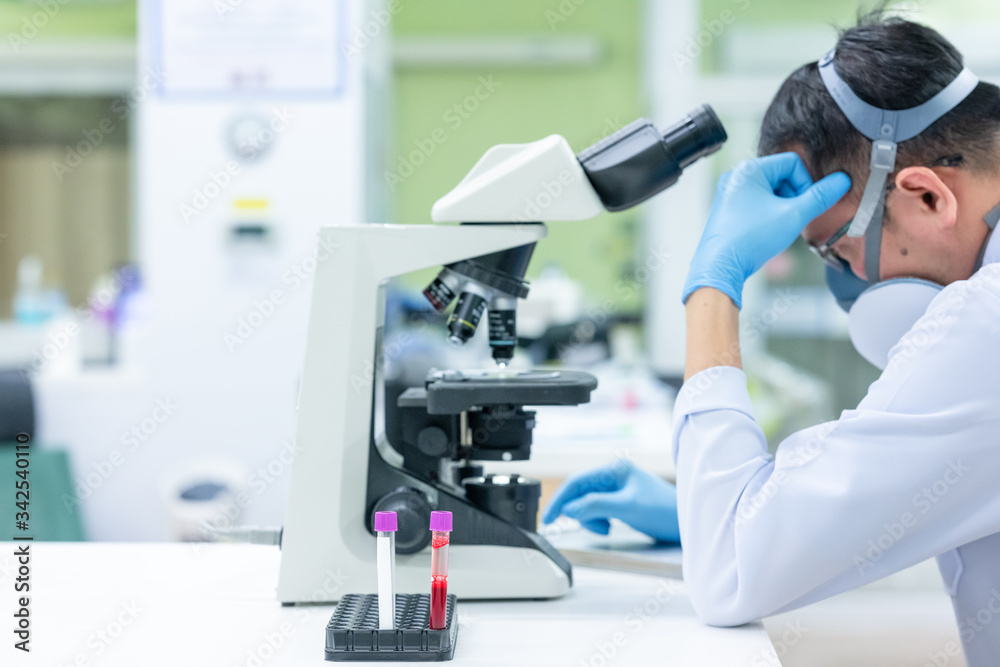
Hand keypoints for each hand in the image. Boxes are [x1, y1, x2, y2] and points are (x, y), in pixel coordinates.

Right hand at [542, 460, 679, 542]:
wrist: (687, 523)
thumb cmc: (664, 510)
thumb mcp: (627, 507)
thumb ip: (596, 505)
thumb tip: (570, 509)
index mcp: (614, 470)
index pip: (577, 482)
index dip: (560, 499)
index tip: (548, 518)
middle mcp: (613, 477)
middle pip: (580, 493)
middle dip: (578, 511)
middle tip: (580, 526)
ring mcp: (617, 490)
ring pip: (587, 504)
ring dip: (589, 519)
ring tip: (606, 529)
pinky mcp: (620, 503)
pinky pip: (597, 510)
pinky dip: (598, 521)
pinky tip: (610, 527)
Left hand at [683, 152, 850, 307]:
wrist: (719, 267)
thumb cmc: (750, 239)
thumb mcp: (794, 215)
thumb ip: (820, 197)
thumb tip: (841, 181)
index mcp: (749, 170)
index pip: (792, 163)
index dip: (805, 184)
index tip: (804, 206)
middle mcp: (736, 177)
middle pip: (780, 177)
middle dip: (792, 198)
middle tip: (791, 219)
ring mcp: (729, 194)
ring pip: (769, 192)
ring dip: (781, 208)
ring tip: (777, 228)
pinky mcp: (727, 210)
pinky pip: (756, 204)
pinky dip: (767, 216)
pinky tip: (765, 233)